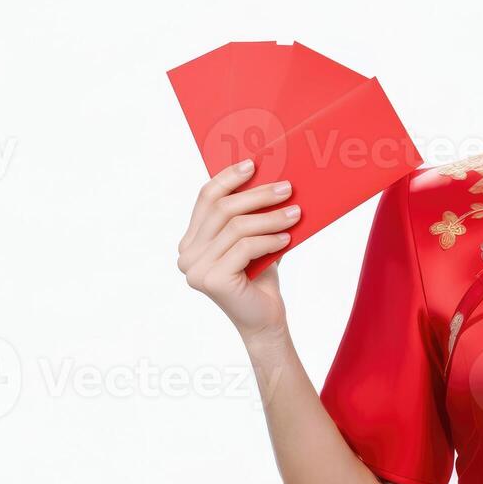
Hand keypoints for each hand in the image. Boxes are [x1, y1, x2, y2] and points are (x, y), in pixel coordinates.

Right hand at [176, 158, 299, 341]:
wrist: (265, 320)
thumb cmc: (260, 277)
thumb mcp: (255, 239)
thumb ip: (252, 214)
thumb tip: (272, 178)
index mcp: (191, 240)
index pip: (206, 198)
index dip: (228, 178)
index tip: (253, 164)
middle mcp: (186, 253)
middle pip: (222, 209)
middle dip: (258, 195)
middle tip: (287, 188)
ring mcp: (195, 268)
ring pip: (236, 227)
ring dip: (270, 217)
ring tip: (296, 214)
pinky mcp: (211, 280)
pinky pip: (244, 247)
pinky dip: (269, 240)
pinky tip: (287, 239)